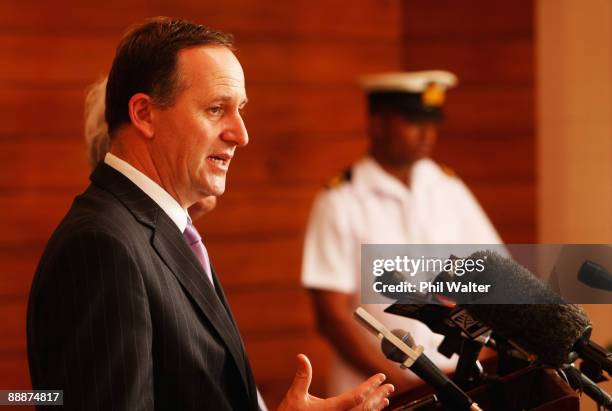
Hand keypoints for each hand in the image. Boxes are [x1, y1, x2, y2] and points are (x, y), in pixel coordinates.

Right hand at [278, 354, 393, 410]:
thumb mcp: (294, 396)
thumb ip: (302, 377)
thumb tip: (301, 357)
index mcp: (330, 410)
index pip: (356, 397)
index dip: (370, 386)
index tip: (380, 377)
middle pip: (365, 408)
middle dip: (377, 396)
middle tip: (388, 386)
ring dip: (375, 406)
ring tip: (385, 398)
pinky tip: (372, 410)